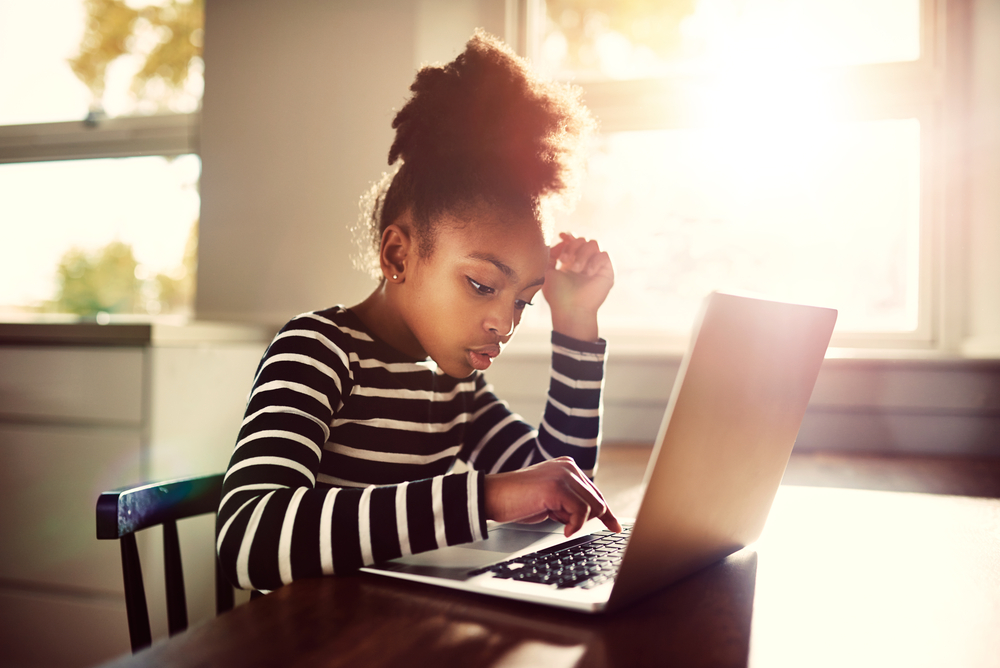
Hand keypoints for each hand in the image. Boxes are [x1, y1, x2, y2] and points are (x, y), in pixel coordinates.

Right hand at [484, 457, 621, 536]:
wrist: (492, 497)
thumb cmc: (517, 501)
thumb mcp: (550, 500)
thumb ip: (569, 501)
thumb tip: (592, 515)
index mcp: (568, 466)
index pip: (595, 492)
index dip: (606, 513)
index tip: (615, 527)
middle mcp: (569, 467)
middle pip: (598, 501)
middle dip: (587, 519)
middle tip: (567, 526)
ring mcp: (564, 475)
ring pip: (593, 507)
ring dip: (577, 521)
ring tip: (556, 521)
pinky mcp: (558, 487)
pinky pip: (582, 512)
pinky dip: (575, 525)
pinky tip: (564, 530)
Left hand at [542, 233, 613, 341]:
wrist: (570, 310)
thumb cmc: (557, 295)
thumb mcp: (548, 271)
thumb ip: (551, 254)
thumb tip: (562, 240)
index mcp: (571, 261)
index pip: (574, 241)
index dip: (569, 236)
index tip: (562, 235)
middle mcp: (584, 261)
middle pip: (582, 239)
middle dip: (572, 246)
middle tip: (564, 260)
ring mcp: (596, 265)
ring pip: (594, 243)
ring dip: (582, 254)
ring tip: (575, 269)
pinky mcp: (607, 271)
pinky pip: (604, 255)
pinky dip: (594, 261)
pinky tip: (587, 273)